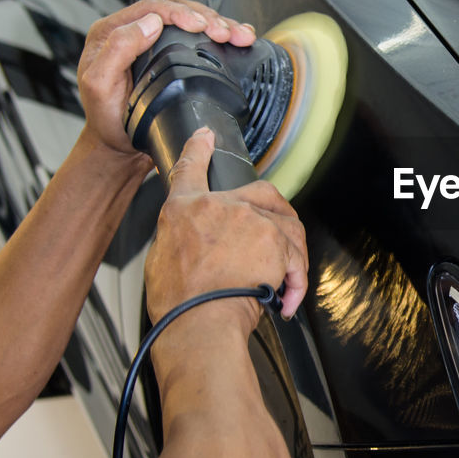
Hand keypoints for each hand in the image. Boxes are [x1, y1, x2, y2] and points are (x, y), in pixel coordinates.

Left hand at [76, 0, 257, 161]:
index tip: (200, 25)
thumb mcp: (100, 84)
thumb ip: (118, 49)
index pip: (151, 8)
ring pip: (191, 20)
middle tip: (226, 33)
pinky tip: (236, 39)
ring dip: (219, 24)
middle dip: (207, 18)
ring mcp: (154, 43)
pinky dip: (220, 36)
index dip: (180, 13)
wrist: (120, 146)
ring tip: (240, 35)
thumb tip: (150, 23)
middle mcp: (133, 32)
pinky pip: (198, 37)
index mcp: (111, 32)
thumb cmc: (106, 119)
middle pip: (176, 10)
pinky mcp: (171, 55)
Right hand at [145, 128, 308, 330]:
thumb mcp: (161, 260)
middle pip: (261, 193)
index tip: (205, 136)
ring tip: (281, 284)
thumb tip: (197, 244)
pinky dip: (295, 282)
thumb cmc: (180, 303)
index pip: (190, 169)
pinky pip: (297, 256)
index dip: (199, 148)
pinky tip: (285, 299)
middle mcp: (219, 206)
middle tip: (278, 242)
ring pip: (287, 226)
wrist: (197, 321)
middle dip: (275, 215)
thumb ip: (184, 239)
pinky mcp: (276, 240)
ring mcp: (250, 220)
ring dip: (290, 256)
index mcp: (183, 209)